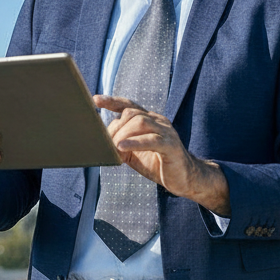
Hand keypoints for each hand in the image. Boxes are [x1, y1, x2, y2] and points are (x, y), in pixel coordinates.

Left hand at [94, 95, 229, 216]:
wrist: (184, 178)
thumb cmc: (158, 164)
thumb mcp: (134, 153)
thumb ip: (121, 143)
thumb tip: (102, 142)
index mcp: (149, 120)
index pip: (129, 105)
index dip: (112, 101)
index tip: (95, 100)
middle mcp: (158, 121)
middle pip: (132, 114)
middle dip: (115, 128)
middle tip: (107, 144)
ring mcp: (166, 132)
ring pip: (140, 123)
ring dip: (123, 135)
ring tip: (116, 148)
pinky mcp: (171, 145)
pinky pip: (151, 140)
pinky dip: (134, 142)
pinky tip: (121, 147)